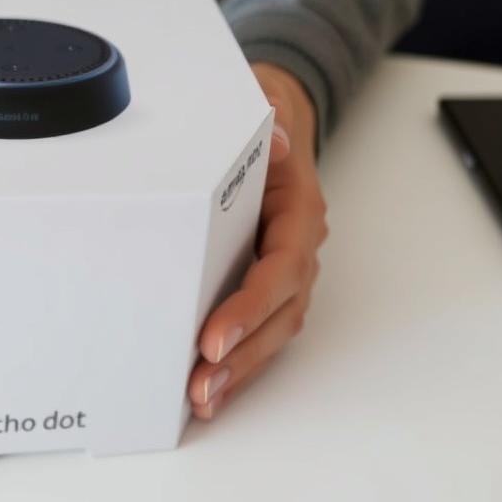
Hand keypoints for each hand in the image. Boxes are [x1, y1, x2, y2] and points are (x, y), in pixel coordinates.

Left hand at [187, 62, 327, 418]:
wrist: (274, 119)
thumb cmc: (263, 117)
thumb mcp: (263, 99)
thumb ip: (268, 115)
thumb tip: (274, 138)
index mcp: (297, 209)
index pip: (280, 266)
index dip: (251, 306)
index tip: (215, 338)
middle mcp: (296, 246)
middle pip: (280, 312)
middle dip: (243, 355)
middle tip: (204, 387)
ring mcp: (283, 269)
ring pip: (272, 330)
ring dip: (240, 370)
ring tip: (203, 401)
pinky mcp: (263, 283)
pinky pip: (257, 329)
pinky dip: (237, 362)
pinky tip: (208, 390)